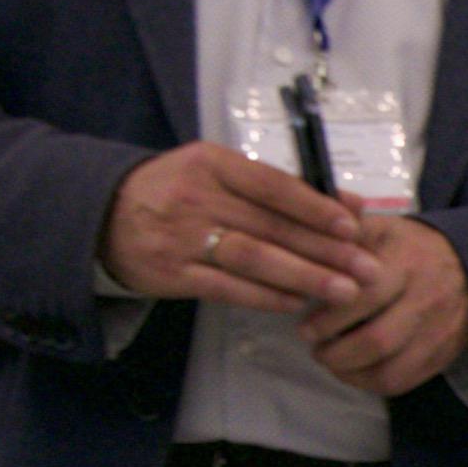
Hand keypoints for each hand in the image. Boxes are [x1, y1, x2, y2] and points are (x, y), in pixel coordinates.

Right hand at [99, 143, 366, 316]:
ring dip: (304, 276)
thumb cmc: (174, 190)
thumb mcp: (214, 170)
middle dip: (326, 250)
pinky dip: (265, 297)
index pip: (275, 185)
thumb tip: (345, 203)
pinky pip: (227, 289)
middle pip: (272, 225)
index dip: (318, 207)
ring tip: (344, 290)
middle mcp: (198, 198)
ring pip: (254, 258)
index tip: (355, 226)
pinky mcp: (171, 274)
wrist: (100, 213)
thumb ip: (274, 185)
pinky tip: (296, 303)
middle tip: (367, 268)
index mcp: (212, 163)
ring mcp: (182, 238)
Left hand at [300, 214, 467, 393]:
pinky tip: (354, 371)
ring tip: (331, 361)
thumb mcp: (383, 228)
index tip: (305, 327)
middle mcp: (425, 300)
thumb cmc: (412, 248)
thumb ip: (346, 228)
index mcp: (406, 263)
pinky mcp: (441, 356)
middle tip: (314, 347)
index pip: (365, 297)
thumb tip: (311, 215)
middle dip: (336, 353)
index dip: (329, 319)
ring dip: (351, 373)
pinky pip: (403, 382)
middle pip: (378, 341)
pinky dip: (370, 383)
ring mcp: (437, 333)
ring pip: (390, 370)